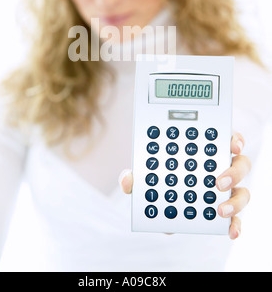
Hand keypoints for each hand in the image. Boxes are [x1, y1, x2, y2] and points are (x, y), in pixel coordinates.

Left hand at [119, 132, 250, 239]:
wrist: (156, 205)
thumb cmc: (155, 179)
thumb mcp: (143, 174)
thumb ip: (136, 175)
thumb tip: (128, 179)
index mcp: (205, 150)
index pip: (225, 138)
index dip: (234, 139)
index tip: (233, 144)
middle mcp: (220, 168)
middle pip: (240, 164)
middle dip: (233, 172)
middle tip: (218, 181)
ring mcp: (224, 191)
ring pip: (242, 192)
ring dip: (235, 200)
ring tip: (220, 209)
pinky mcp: (224, 212)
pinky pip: (236, 219)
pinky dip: (235, 225)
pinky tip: (230, 231)